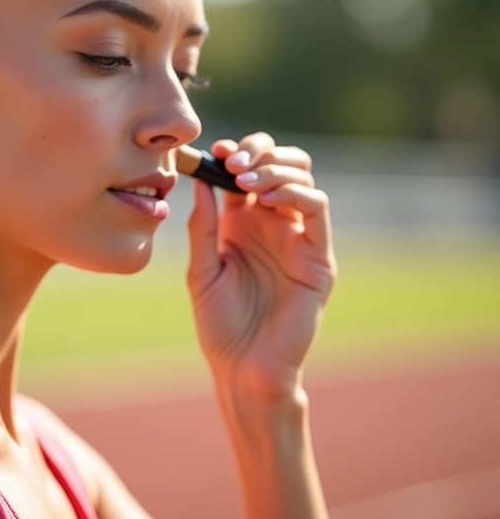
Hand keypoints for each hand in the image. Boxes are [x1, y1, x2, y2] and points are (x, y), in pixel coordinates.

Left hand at [186, 132, 336, 397]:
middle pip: (278, 165)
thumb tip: (200, 181)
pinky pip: (316, 210)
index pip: (246, 171)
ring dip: (274, 168)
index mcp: (241, 223)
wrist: (242, 368)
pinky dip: (295, 193)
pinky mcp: (318, 257)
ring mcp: (297, 238)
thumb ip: (203, 226)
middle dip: (258, 151)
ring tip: (246, 181)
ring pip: (301, 178)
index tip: (215, 151)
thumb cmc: (219, 324)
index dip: (235, 153)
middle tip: (233, 161)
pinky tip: (267, 199)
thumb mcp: (202, 269)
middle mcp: (271, 224)